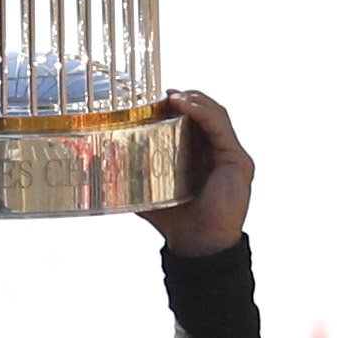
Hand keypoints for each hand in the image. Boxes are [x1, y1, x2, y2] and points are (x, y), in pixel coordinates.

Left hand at [147, 87, 254, 253]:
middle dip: (188, 98)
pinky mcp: (238, 161)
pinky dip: (204, 113)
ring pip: (217, 115)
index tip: (159, 97)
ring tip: (174, 96)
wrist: (198, 243)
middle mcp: (221, 152)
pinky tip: (187, 105)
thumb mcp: (151, 190)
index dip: (180, 104)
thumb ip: (132, 177)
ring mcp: (232, 156)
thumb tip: (98, 167)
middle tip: (165, 94)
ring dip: (196, 100)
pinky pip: (221, 129)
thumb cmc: (178, 220)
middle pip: (208, 113)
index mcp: (204, 155)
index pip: (196, 120)